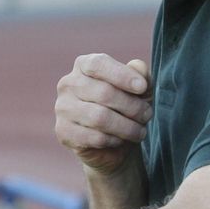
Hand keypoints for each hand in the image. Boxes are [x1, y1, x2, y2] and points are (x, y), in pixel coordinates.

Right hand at [54, 54, 152, 175]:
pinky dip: (114, 140)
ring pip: (100, 118)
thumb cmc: (125, 108)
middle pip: (104, 93)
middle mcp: (68, 84)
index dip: (122, 75)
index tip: (143, 87)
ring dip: (127, 127)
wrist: (112, 143)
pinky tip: (121, 140)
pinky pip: (94, 137)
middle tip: (147, 114)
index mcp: (83, 65)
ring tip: (140, 131)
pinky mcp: (63, 132)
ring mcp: (62, 108)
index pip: (98, 64)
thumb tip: (139, 67)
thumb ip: (141, 75)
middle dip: (132, 106)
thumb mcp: (139, 90)